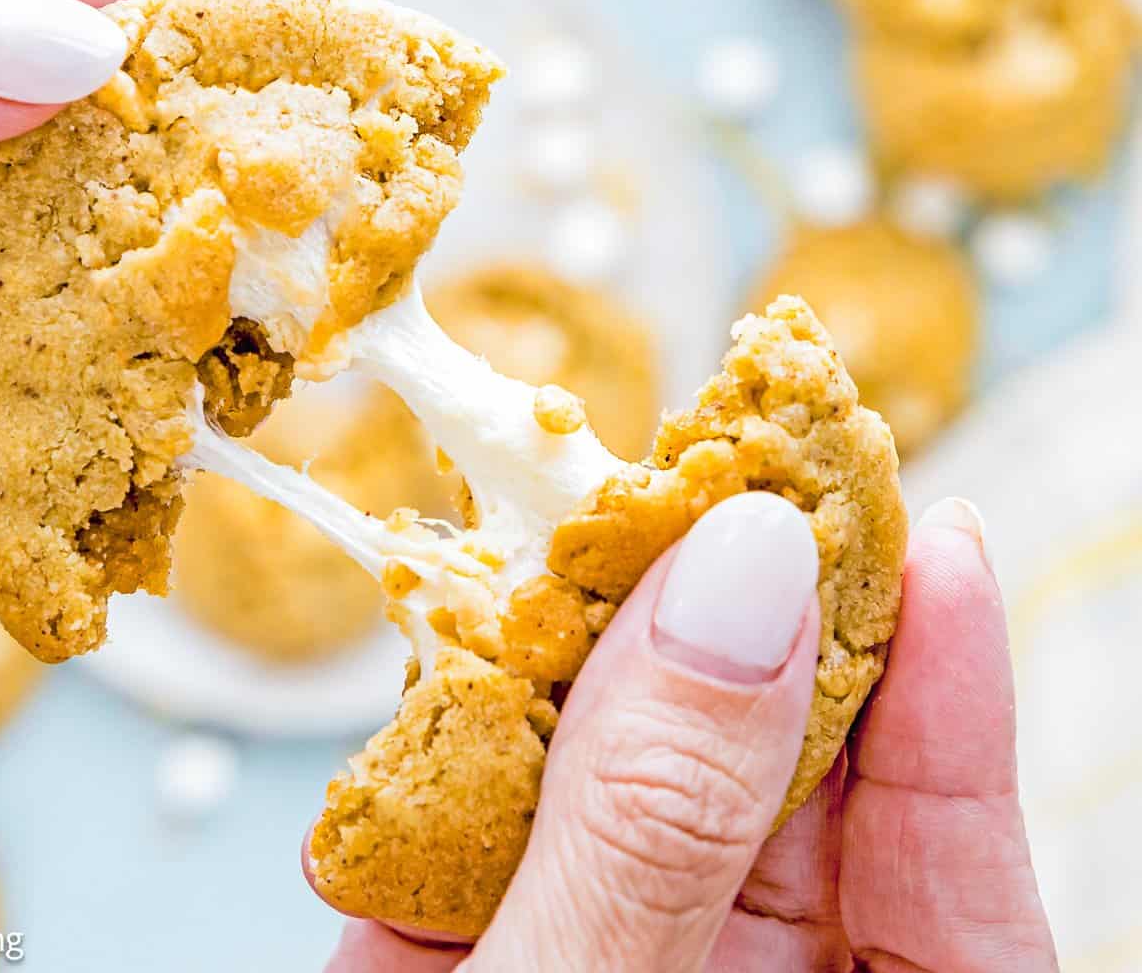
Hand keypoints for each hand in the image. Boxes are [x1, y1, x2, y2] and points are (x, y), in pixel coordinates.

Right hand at [318, 495, 1058, 971]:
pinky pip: (489, 827)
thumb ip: (655, 833)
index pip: (948, 883)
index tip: (921, 538)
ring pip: (624, 790)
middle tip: (727, 484)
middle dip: (746, 638)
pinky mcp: (471, 961)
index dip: (948, 703)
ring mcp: (602, 968)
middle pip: (778, 803)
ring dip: (590, 665)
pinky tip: (461, 650)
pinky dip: (466, 738)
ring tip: (590, 538)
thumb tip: (740, 583)